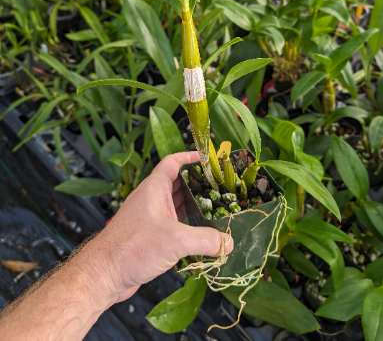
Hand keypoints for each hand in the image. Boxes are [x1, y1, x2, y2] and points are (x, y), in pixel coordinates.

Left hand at [83, 151, 233, 303]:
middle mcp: (151, 199)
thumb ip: (206, 240)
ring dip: (193, 206)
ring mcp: (149, 218)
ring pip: (175, 205)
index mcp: (154, 188)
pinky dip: (186, 225)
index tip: (206, 157)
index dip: (189, 157)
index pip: (172, 162)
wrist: (103, 274)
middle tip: (219, 188)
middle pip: (178, 184)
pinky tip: (199, 234)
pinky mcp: (148, 236)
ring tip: (215, 209)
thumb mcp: (176, 241)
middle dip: (198, 184)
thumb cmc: (134, 247)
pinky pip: (172, 224)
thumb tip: (229, 242)